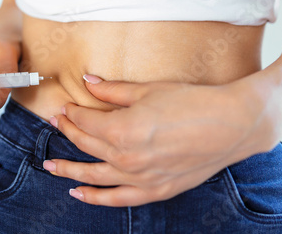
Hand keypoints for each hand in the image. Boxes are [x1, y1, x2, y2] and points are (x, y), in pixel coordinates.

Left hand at [44, 75, 266, 206]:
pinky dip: (94, 197)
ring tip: (49, 165)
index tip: (65, 107)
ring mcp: (139, 178)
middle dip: (67, 131)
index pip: (85, 121)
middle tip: (56, 122)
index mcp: (121, 130)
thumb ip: (112, 91)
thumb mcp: (147, 91)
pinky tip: (77, 192)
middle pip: (85, 144)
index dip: (72, 112)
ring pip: (92, 175)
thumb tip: (88, 82)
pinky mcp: (154, 190)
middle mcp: (125, 158)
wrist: (232, 125)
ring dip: (67, 168)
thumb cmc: (192, 103)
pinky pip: (115, 198)